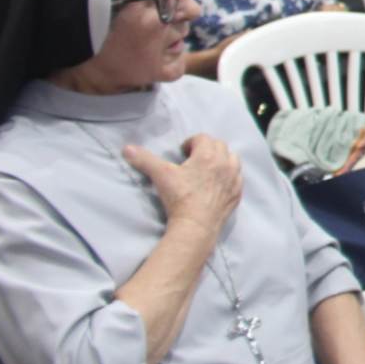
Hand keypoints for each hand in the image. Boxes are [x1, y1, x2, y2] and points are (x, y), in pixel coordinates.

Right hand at [122, 134, 241, 236]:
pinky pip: (237, 178)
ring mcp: (234, 178)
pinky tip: (217, 184)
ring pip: (233, 159)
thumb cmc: (180, 198)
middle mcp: (225, 163)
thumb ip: (145, 160)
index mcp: (208, 155)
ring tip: (207, 169)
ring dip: (221, 159)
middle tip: (193, 159)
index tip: (182, 152)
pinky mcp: (237, 193)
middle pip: (220, 146)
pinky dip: (229, 176)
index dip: (191, 142)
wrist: (196, 225)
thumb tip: (127, 148)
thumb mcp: (160, 175)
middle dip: (207, 148)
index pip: (203, 138)